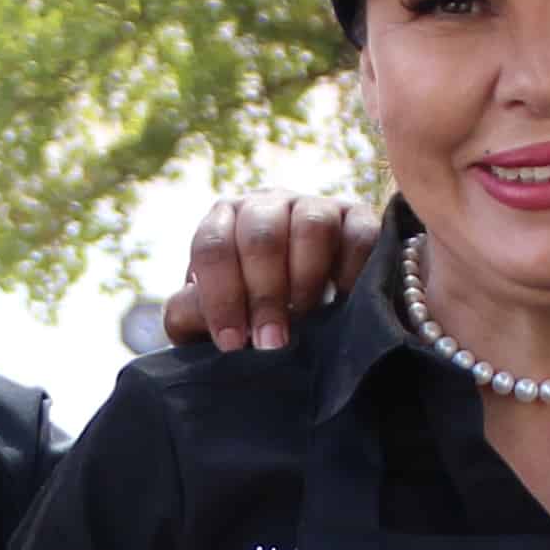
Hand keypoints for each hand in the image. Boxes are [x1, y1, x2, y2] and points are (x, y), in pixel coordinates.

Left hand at [164, 195, 378, 351]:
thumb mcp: (212, 318)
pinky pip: (359, 234)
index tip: (232, 343)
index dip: (221, 297)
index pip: (213, 246)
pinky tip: (343, 303)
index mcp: (224, 222)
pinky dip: (352, 270)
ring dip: (306, 279)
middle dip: (265, 294)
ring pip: (311, 225)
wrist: (308, 315)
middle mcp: (267, 206)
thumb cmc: (248, 316)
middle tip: (271, 341)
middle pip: (260, 235)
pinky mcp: (359, 219)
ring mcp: (316, 207)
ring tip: (308, 319)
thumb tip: (193, 311)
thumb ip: (190, 314)